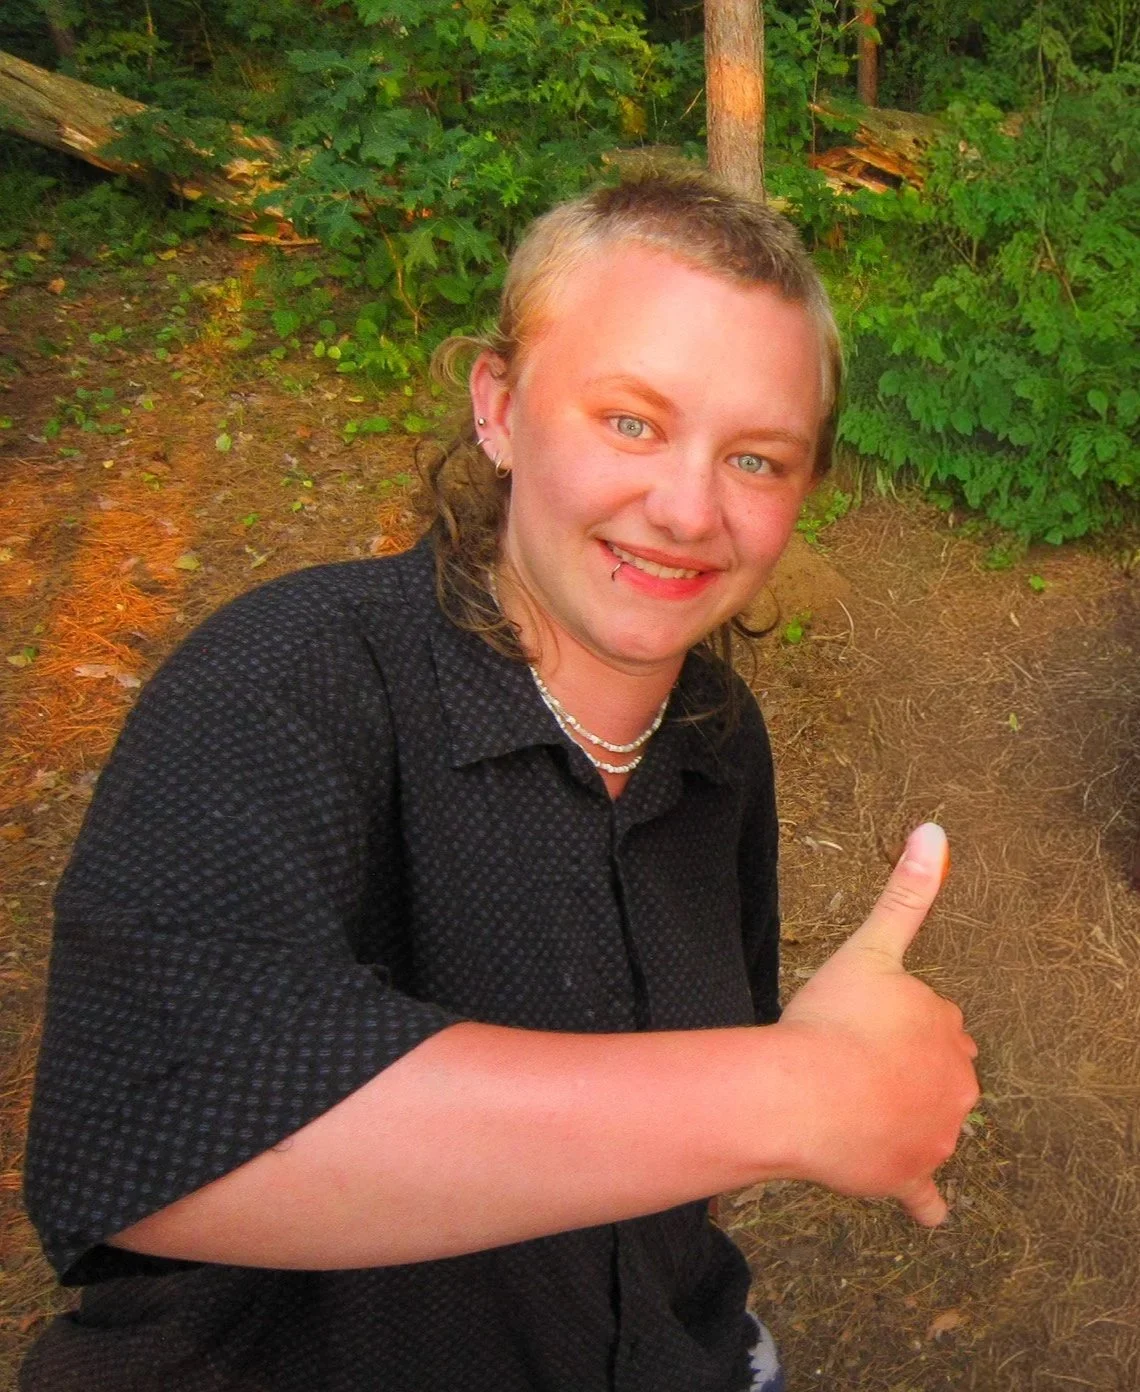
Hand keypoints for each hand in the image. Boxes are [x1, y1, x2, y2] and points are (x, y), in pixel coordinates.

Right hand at [778, 823, 978, 1224]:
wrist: (808, 1094)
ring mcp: (934, 1133)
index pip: (937, 1022)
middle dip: (910, 1070)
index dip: (903, 1021)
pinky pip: (924, 1196)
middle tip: (860, 1063)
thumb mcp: (871, 946)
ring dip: (910, 1120)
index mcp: (945, 1028)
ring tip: (863, 1111)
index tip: (871, 1021)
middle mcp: (954, 1082)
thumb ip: (907, 892)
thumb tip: (934, 832)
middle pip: (941, 1073)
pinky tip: (928, 1210)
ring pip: (934, 1125)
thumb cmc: (833, 1020)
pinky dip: (925, 1202)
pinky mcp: (909, 1174)